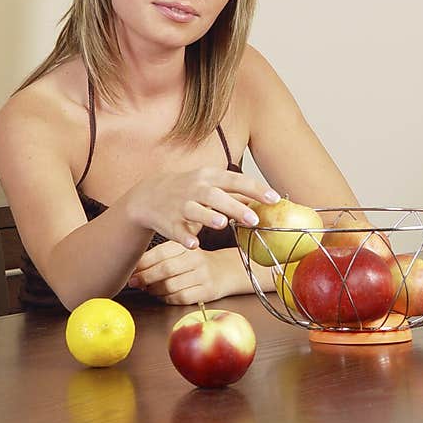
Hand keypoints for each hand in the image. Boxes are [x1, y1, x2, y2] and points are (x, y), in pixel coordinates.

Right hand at [124, 168, 278, 249]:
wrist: (148, 196)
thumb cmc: (188, 189)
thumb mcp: (210, 184)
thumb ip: (235, 192)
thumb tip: (266, 199)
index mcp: (209, 177)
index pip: (235, 180)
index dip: (255, 189)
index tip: (274, 198)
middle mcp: (195, 189)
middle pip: (216, 196)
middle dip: (235, 207)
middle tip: (254, 219)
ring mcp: (180, 205)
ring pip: (195, 210)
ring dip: (208, 217)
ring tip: (222, 224)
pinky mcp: (169, 222)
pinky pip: (177, 231)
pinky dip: (184, 237)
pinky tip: (193, 244)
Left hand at [128, 241, 236, 304]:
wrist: (226, 270)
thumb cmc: (195, 261)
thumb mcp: (180, 251)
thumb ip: (159, 257)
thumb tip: (133, 267)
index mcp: (185, 245)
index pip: (160, 253)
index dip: (143, 263)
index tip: (131, 270)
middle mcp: (195, 259)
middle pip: (165, 269)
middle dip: (145, 277)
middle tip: (134, 282)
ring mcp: (202, 275)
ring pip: (171, 285)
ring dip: (154, 290)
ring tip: (148, 289)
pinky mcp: (207, 291)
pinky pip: (181, 297)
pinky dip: (167, 298)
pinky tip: (162, 296)